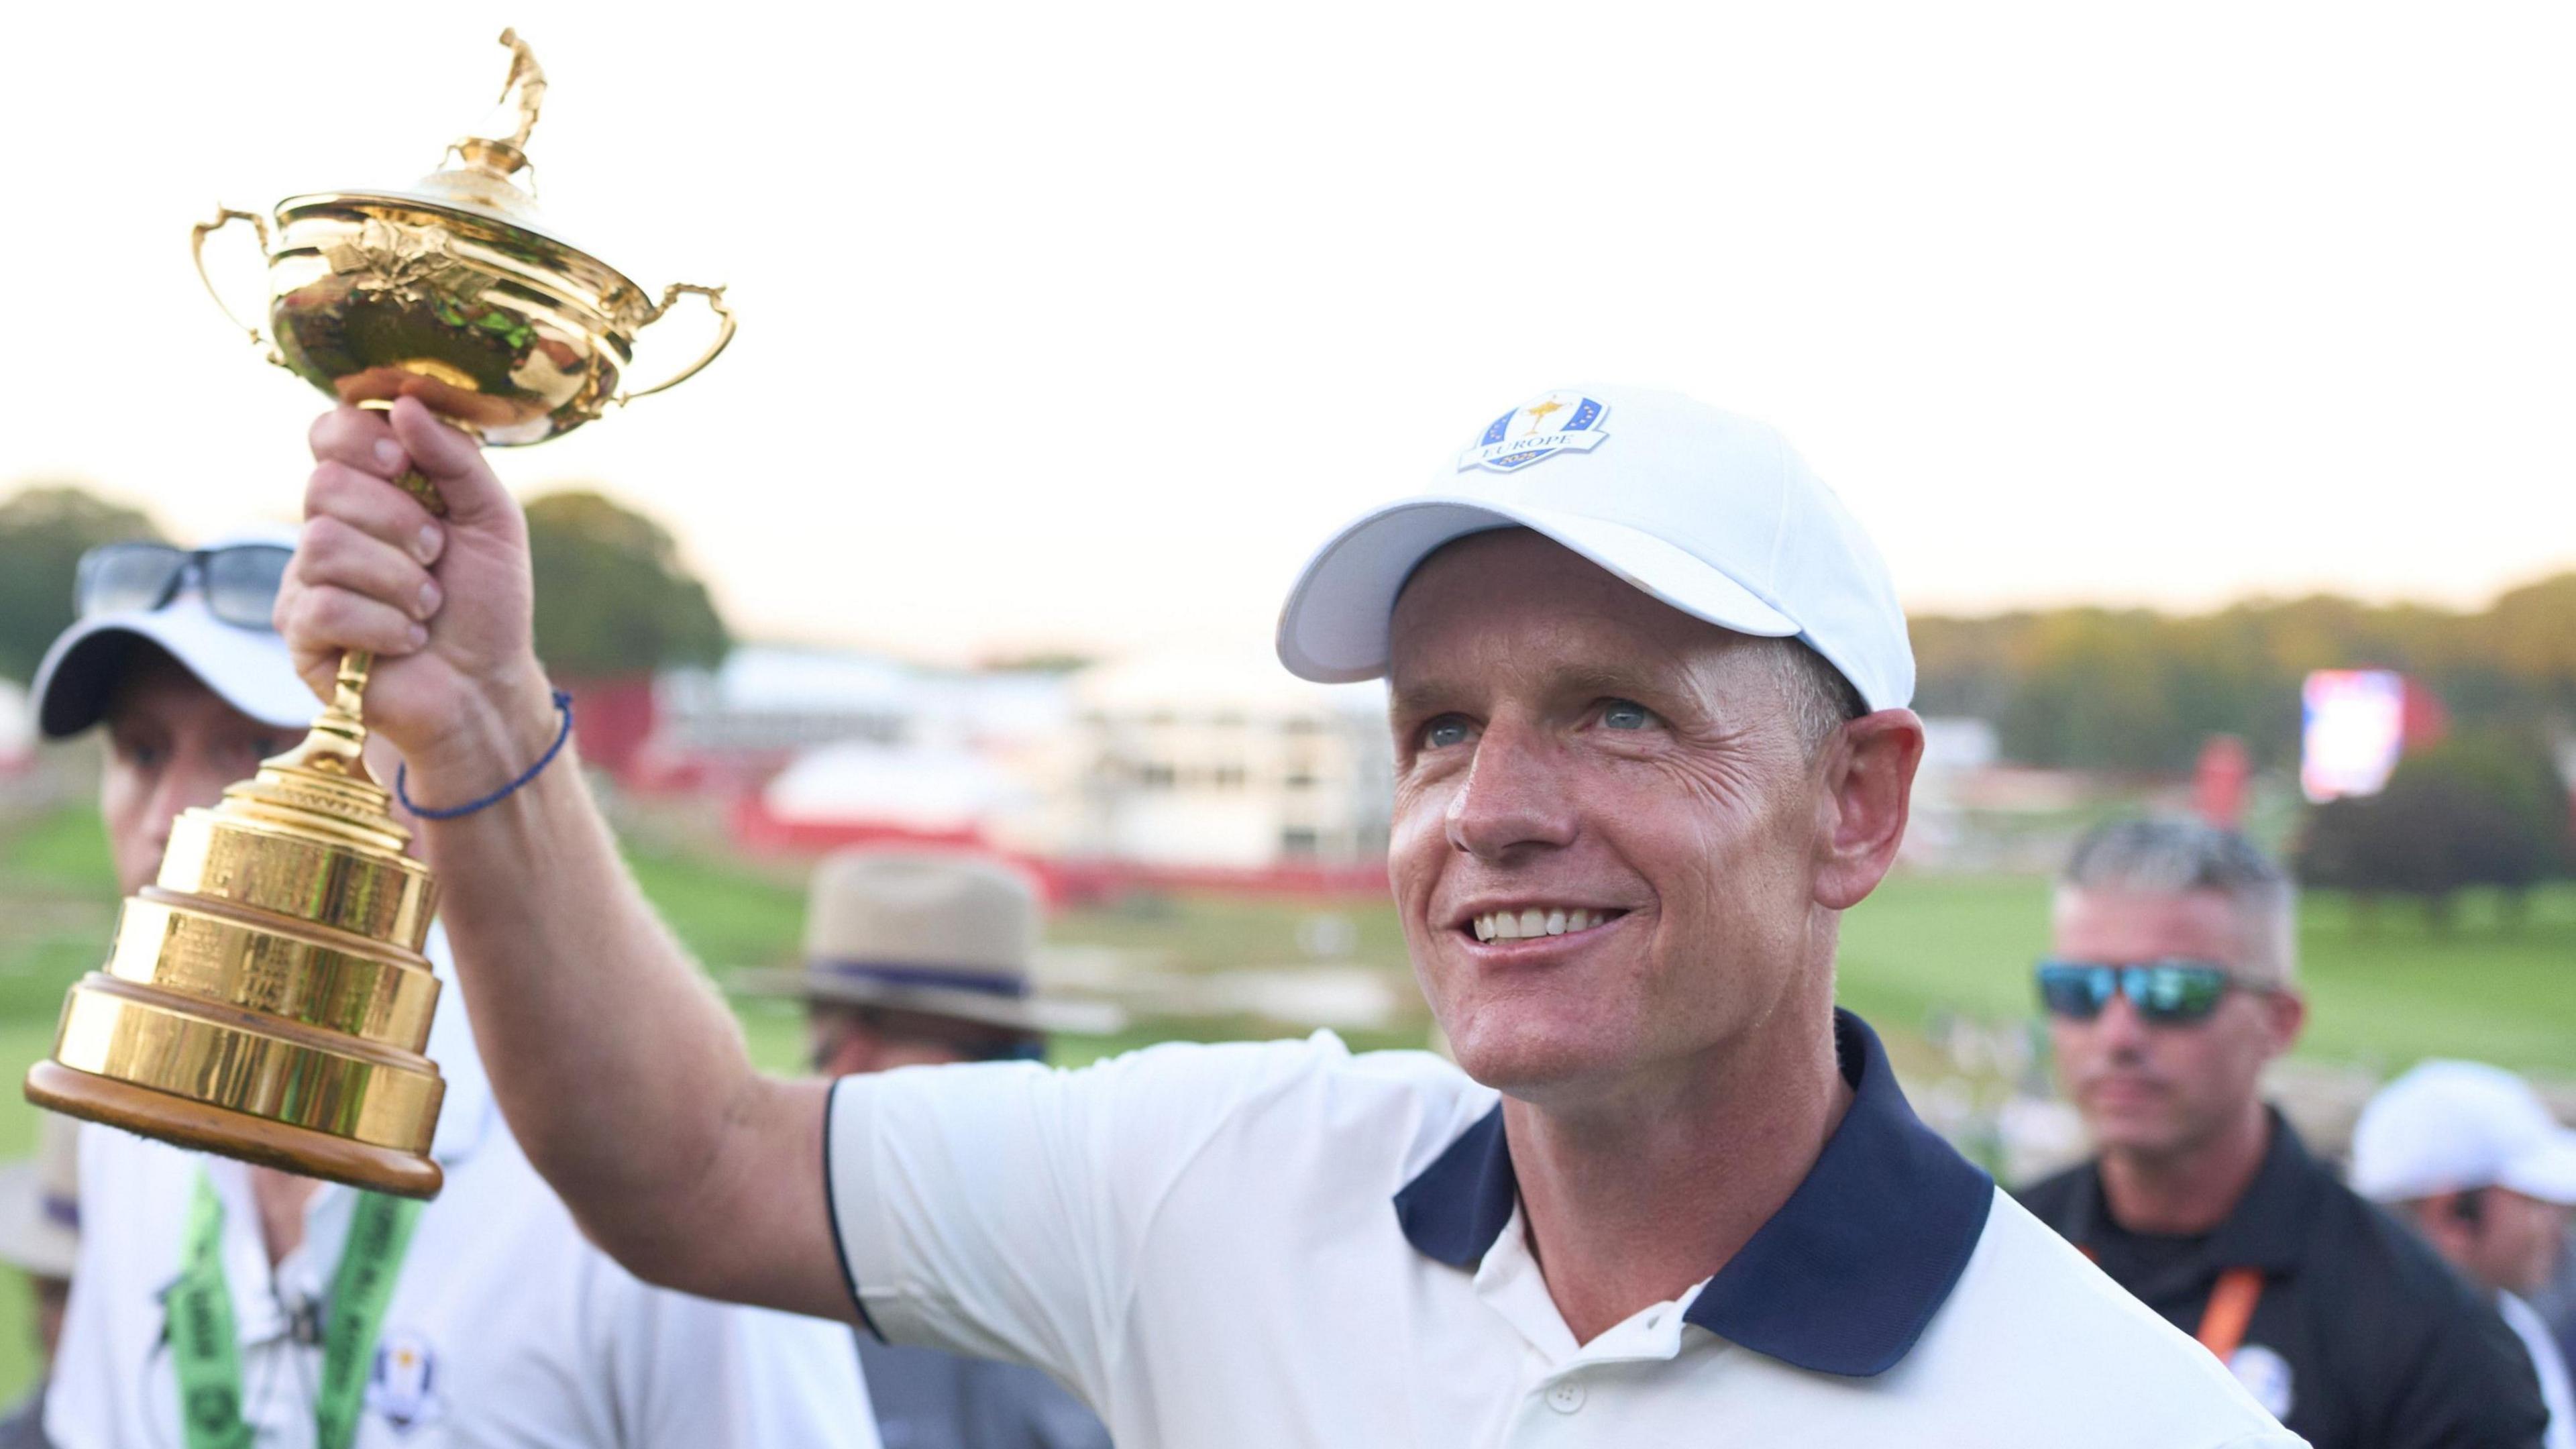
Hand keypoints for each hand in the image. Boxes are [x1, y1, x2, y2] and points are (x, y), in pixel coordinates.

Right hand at [275, 399, 549, 787]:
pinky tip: (407, 640)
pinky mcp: (300, 633)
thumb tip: (405, 403)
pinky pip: (323, 606)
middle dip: (398, 521)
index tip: (401, 462)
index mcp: (371, 490)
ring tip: (428, 605)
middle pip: (325, 486)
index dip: (358, 438)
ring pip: (322, 544)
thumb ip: (456, 458)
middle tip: (436, 555)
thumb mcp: (492, 520)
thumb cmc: (486, 602)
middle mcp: (327, 526)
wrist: (485, 686)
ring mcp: (306, 578)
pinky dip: (383, 625)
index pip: (329, 432)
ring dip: (398, 578)